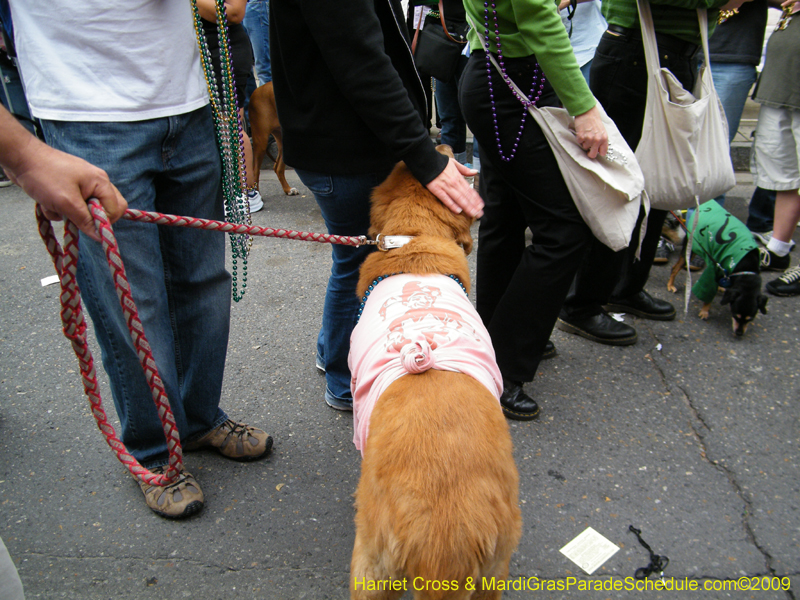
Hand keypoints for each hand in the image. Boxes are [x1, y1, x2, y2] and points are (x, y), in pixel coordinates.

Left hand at [10, 139, 126, 240]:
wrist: (20, 158)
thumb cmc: (44, 176)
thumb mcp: (66, 202)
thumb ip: (85, 220)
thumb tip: (99, 236)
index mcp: (100, 182)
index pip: (116, 209)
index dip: (103, 221)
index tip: (86, 226)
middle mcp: (95, 182)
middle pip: (105, 209)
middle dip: (88, 218)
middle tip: (74, 217)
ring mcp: (82, 184)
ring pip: (86, 209)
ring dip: (70, 214)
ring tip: (55, 207)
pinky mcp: (69, 187)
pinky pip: (72, 205)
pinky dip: (60, 208)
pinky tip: (48, 202)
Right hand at [425, 158, 483, 217]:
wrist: (426, 160)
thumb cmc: (440, 162)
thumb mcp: (454, 163)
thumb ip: (465, 169)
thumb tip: (475, 172)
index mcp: (458, 177)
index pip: (469, 190)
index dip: (476, 198)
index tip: (481, 205)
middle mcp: (454, 183)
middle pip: (466, 196)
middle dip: (473, 205)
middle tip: (479, 213)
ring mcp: (446, 187)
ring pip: (458, 198)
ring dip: (466, 207)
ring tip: (472, 214)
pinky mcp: (437, 190)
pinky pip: (445, 199)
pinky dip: (452, 205)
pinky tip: (458, 210)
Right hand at [573, 105, 607, 158]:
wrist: (587, 112)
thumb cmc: (594, 120)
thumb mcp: (602, 130)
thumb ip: (601, 140)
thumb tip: (598, 148)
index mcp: (604, 138)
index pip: (602, 152)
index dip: (598, 152)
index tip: (596, 150)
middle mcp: (597, 140)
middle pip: (592, 155)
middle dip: (590, 153)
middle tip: (588, 149)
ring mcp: (589, 139)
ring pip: (585, 148)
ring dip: (584, 143)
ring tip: (586, 134)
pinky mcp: (581, 137)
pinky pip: (579, 142)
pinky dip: (580, 139)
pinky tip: (582, 132)